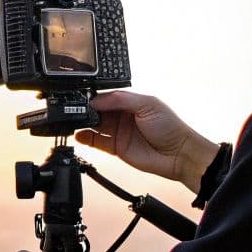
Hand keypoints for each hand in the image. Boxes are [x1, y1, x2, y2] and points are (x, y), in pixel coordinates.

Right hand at [76, 90, 220, 192]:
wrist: (178, 154)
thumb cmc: (170, 127)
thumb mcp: (147, 104)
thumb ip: (122, 99)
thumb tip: (98, 100)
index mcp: (130, 102)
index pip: (106, 97)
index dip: (94, 98)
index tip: (83, 100)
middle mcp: (122, 116)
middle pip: (98, 111)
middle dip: (86, 111)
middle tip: (75, 112)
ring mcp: (118, 132)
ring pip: (95, 126)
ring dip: (83, 124)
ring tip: (73, 123)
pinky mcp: (116, 148)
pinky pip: (97, 142)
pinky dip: (86, 138)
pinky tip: (79, 135)